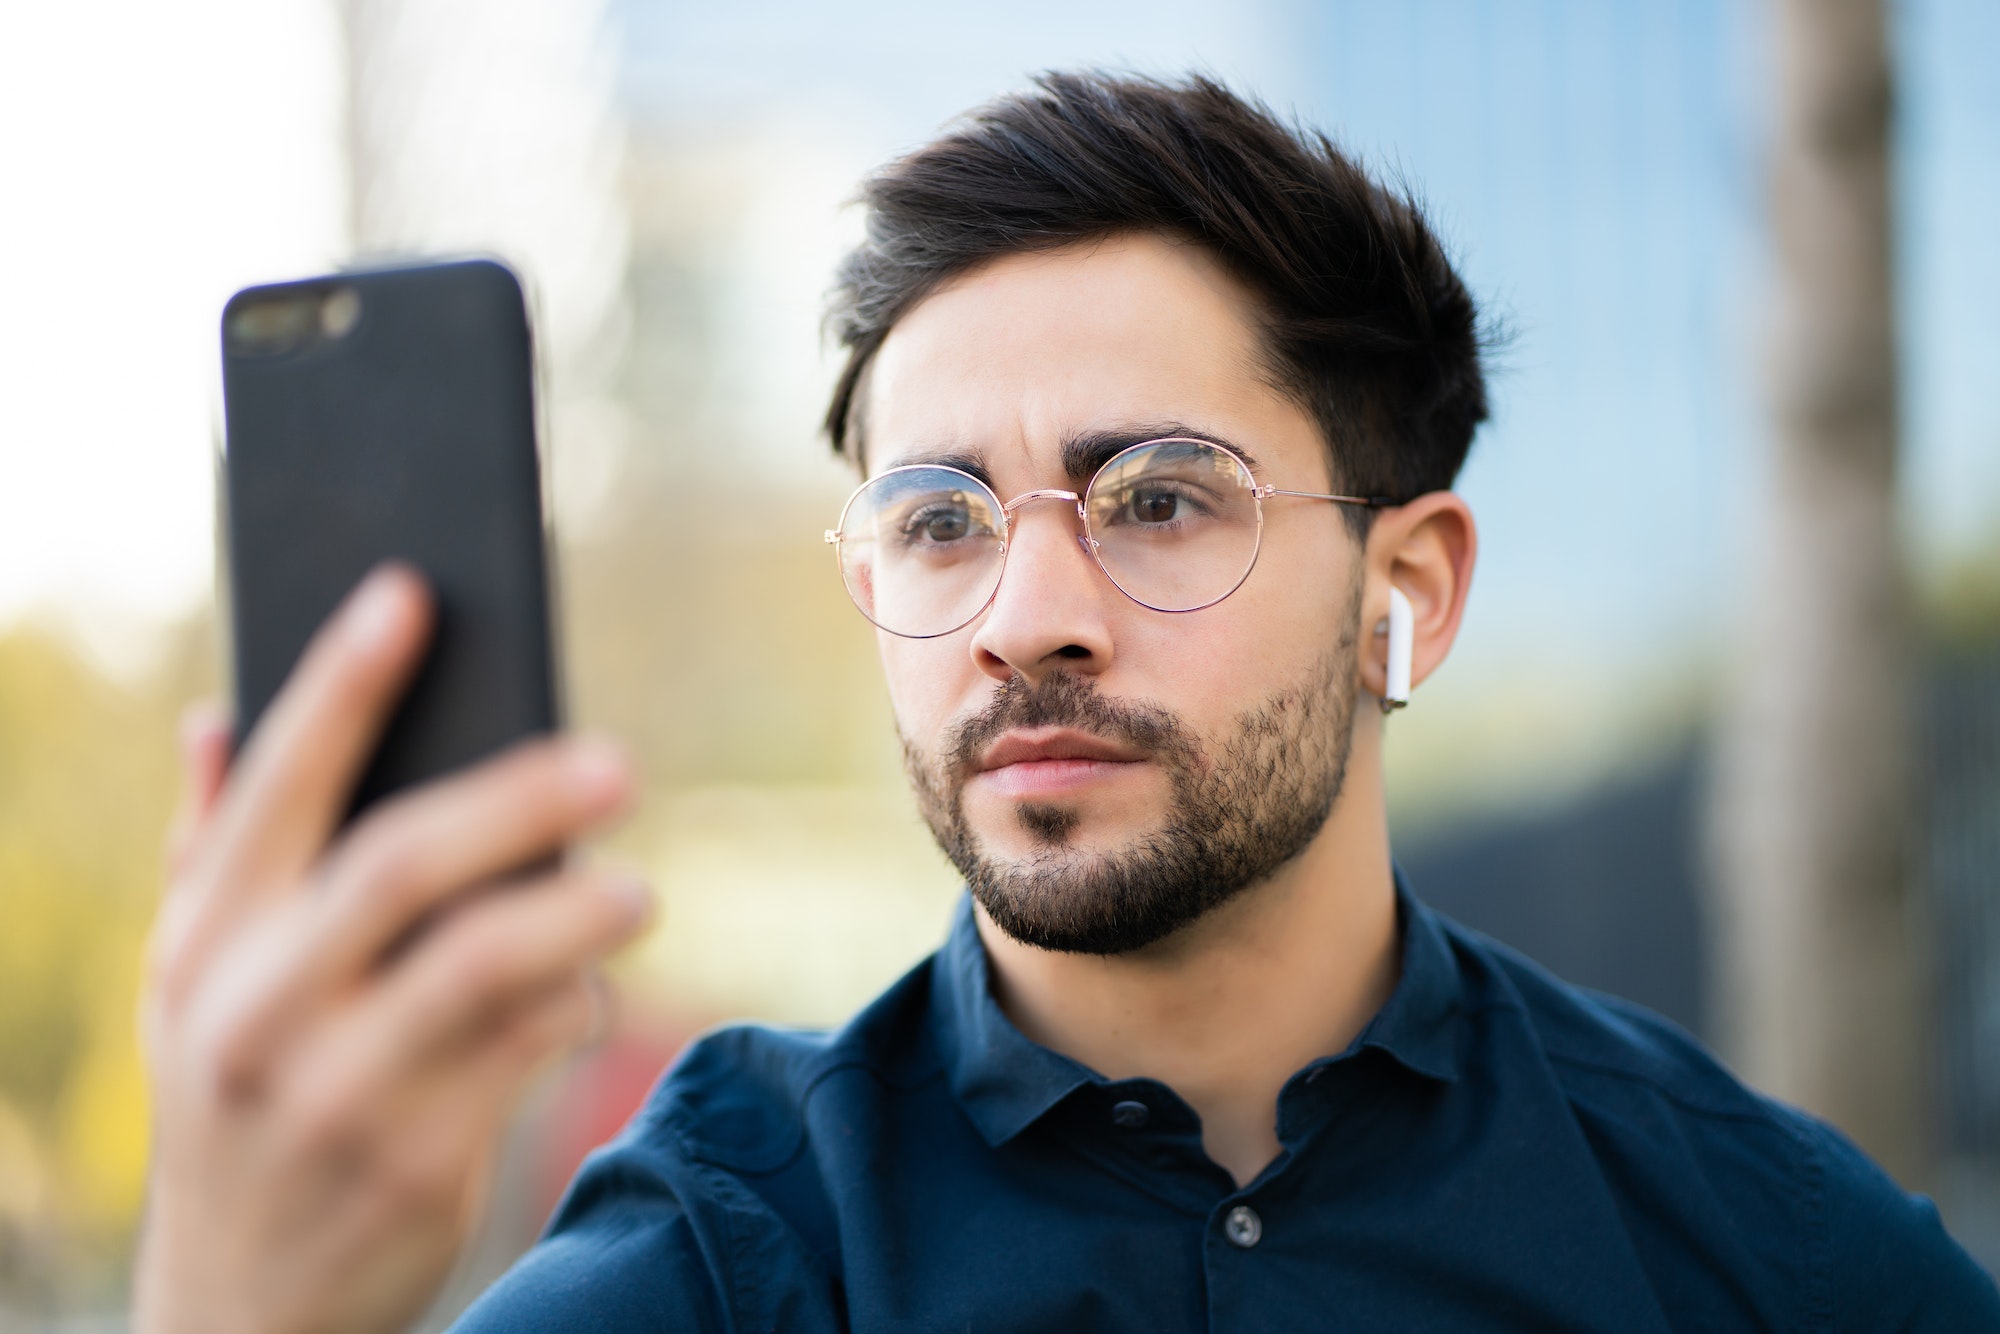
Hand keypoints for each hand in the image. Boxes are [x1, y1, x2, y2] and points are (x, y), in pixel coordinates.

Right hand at [134, 566, 652, 1333]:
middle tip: (615, 762)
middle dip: (515, 799)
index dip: (342, 684)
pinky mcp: (419, 1163)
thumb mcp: (190, 990)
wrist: (239, 1309)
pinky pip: (526, 1054)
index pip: (278, 790)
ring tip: (634, 888)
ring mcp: (336, 1093)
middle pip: (400, 866)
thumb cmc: (235, 1102)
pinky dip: (572, 1006)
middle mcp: (258, 1012)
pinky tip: (586, 989)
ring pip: (482, 968)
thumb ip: (210, 853)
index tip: (408, 595)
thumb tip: (214, 715)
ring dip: (574, 914)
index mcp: (205, 945)